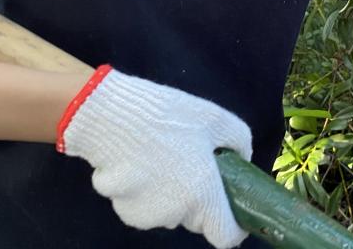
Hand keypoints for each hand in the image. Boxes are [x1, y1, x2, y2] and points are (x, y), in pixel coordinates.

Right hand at [56, 65, 252, 248]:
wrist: (111, 117)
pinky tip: (138, 163)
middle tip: (192, 165)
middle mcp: (176, 213)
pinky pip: (143, 206)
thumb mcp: (216, 118)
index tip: (233, 209)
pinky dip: (144, 192)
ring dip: (171, 194)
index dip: (234, 226)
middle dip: (200, 199)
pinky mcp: (121, 210)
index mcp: (203, 195)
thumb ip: (239, 143)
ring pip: (168, 211)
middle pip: (196, 218)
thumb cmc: (168, 116)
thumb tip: (242, 159)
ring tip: (160, 158)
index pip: (226, 236)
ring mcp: (146, 215)